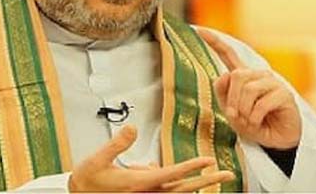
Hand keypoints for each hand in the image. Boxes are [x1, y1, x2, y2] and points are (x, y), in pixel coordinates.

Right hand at [68, 125, 234, 191]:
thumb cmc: (87, 180)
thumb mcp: (97, 159)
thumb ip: (117, 144)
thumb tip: (132, 127)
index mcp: (137, 184)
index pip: (170, 174)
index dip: (190, 168)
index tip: (207, 161)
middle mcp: (146, 193)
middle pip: (183, 188)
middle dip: (206, 180)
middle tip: (228, 174)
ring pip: (177, 189)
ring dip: (194, 182)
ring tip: (210, 173)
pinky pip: (162, 186)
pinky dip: (168, 179)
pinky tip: (155, 171)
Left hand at [197, 29, 301, 148]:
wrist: (277, 140)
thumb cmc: (254, 124)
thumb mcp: (232, 111)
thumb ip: (224, 93)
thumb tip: (224, 76)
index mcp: (244, 75)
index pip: (228, 54)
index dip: (213, 42)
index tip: (198, 29)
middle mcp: (258, 75)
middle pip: (236, 76)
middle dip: (232, 99)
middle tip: (235, 116)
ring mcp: (273, 83)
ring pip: (248, 89)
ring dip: (244, 110)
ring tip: (248, 121)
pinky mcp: (284, 94)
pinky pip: (261, 104)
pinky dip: (254, 117)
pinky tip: (258, 122)